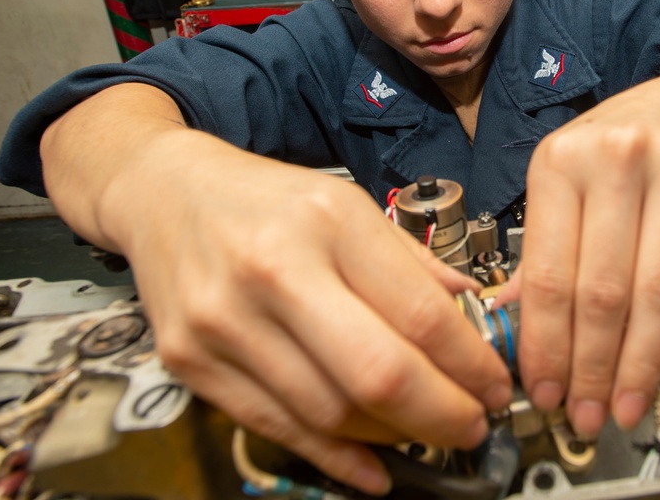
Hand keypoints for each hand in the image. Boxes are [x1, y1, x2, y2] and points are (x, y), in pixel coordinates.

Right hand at [44, 90, 512, 494]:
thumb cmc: (265, 197)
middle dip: (443, 413)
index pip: (418, 311)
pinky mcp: (190, 361)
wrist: (164, 193)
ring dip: (393, 436)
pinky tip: (372, 465)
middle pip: (377, 372)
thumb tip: (471, 307)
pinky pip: (276, 428)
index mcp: (327, 220)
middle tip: (474, 425)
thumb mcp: (347, 202)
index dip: (470, 362)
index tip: (496, 385)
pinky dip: (333, 455)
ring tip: (426, 432)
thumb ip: (409, 260)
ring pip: (329, 411)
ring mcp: (224, 321)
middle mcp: (273, 269)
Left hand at [506, 70, 659, 438]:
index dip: (546, 344)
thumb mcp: (562, 183)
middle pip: (602, 288)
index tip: (545, 390)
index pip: (547, 273)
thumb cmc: (613, 149)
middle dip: (592, 366)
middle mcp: (614, 159)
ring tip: (628, 404)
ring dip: (642, 361)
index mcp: (559, 163)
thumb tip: (509, 326)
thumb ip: (539, 252)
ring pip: (656, 287)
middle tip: (588, 414)